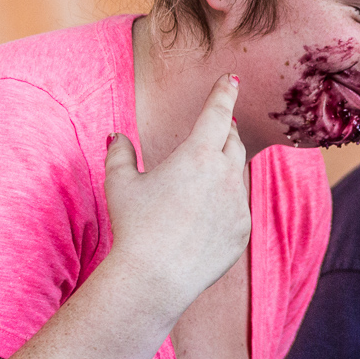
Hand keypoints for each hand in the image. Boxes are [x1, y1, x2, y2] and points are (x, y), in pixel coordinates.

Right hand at [103, 74, 249, 311]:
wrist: (155, 278)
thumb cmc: (134, 227)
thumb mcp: (120, 184)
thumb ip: (120, 153)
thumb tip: (117, 137)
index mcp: (198, 155)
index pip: (218, 113)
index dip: (225, 93)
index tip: (232, 80)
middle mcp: (226, 175)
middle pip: (234, 140)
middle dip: (226, 129)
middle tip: (218, 126)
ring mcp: (238, 205)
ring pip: (238, 174)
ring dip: (226, 166)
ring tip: (207, 171)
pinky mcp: (243, 231)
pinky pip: (239, 206)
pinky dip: (227, 200)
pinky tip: (206, 212)